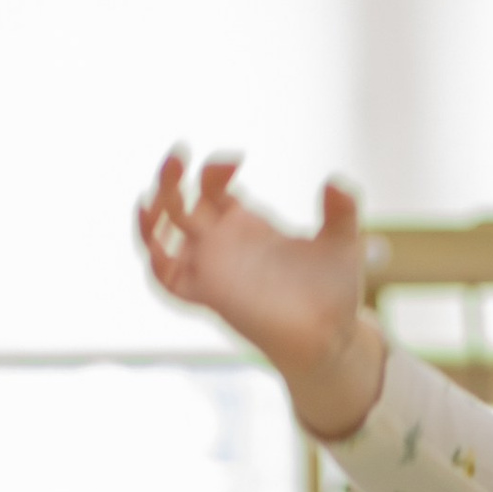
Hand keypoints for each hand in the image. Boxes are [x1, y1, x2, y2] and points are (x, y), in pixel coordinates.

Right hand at [137, 153, 386, 438]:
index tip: (236, 159)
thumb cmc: (333, 290)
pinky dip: (156, 259)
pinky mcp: (209, 296)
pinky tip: (160, 237)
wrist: (330, 338)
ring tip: (156, 190)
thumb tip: (335, 181)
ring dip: (151, 214)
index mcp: (244, 224)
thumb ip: (341, 211)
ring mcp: (212, 269)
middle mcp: (221, 244)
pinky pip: (168, 280)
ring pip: (161, 238)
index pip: (211, 187)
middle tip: (179, 153)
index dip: (214, 169)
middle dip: (170, 177)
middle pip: (177, 204)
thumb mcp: (342, 242)